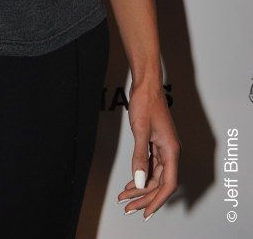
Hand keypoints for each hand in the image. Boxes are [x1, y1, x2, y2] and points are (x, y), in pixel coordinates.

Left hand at [117, 80, 180, 219]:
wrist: (145, 84)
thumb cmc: (146, 102)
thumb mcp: (140, 131)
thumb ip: (140, 157)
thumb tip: (140, 181)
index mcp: (171, 150)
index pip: (167, 184)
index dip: (157, 200)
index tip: (146, 213)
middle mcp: (170, 151)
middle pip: (160, 182)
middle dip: (144, 197)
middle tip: (128, 207)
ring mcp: (163, 147)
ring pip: (155, 175)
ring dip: (141, 187)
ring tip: (125, 198)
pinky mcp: (156, 142)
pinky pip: (151, 164)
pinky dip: (141, 174)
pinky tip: (131, 182)